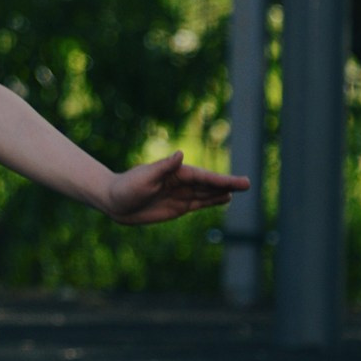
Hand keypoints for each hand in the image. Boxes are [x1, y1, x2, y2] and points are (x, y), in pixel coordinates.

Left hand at [100, 151, 247, 224]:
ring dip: (221, 193)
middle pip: (208, 184)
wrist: (113, 202)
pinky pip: (198, 203)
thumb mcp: (144, 177)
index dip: (221, 179)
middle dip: (227, 184)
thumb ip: (163, 167)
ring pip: (205, 193)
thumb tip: (180, 154)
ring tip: (239, 190)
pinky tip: (223, 199)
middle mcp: (180, 182)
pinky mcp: (177, 207)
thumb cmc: (126, 187)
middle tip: (247, 184)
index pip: (202, 177)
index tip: (238, 181)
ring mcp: (179, 194)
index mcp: (174, 173)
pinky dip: (211, 201)